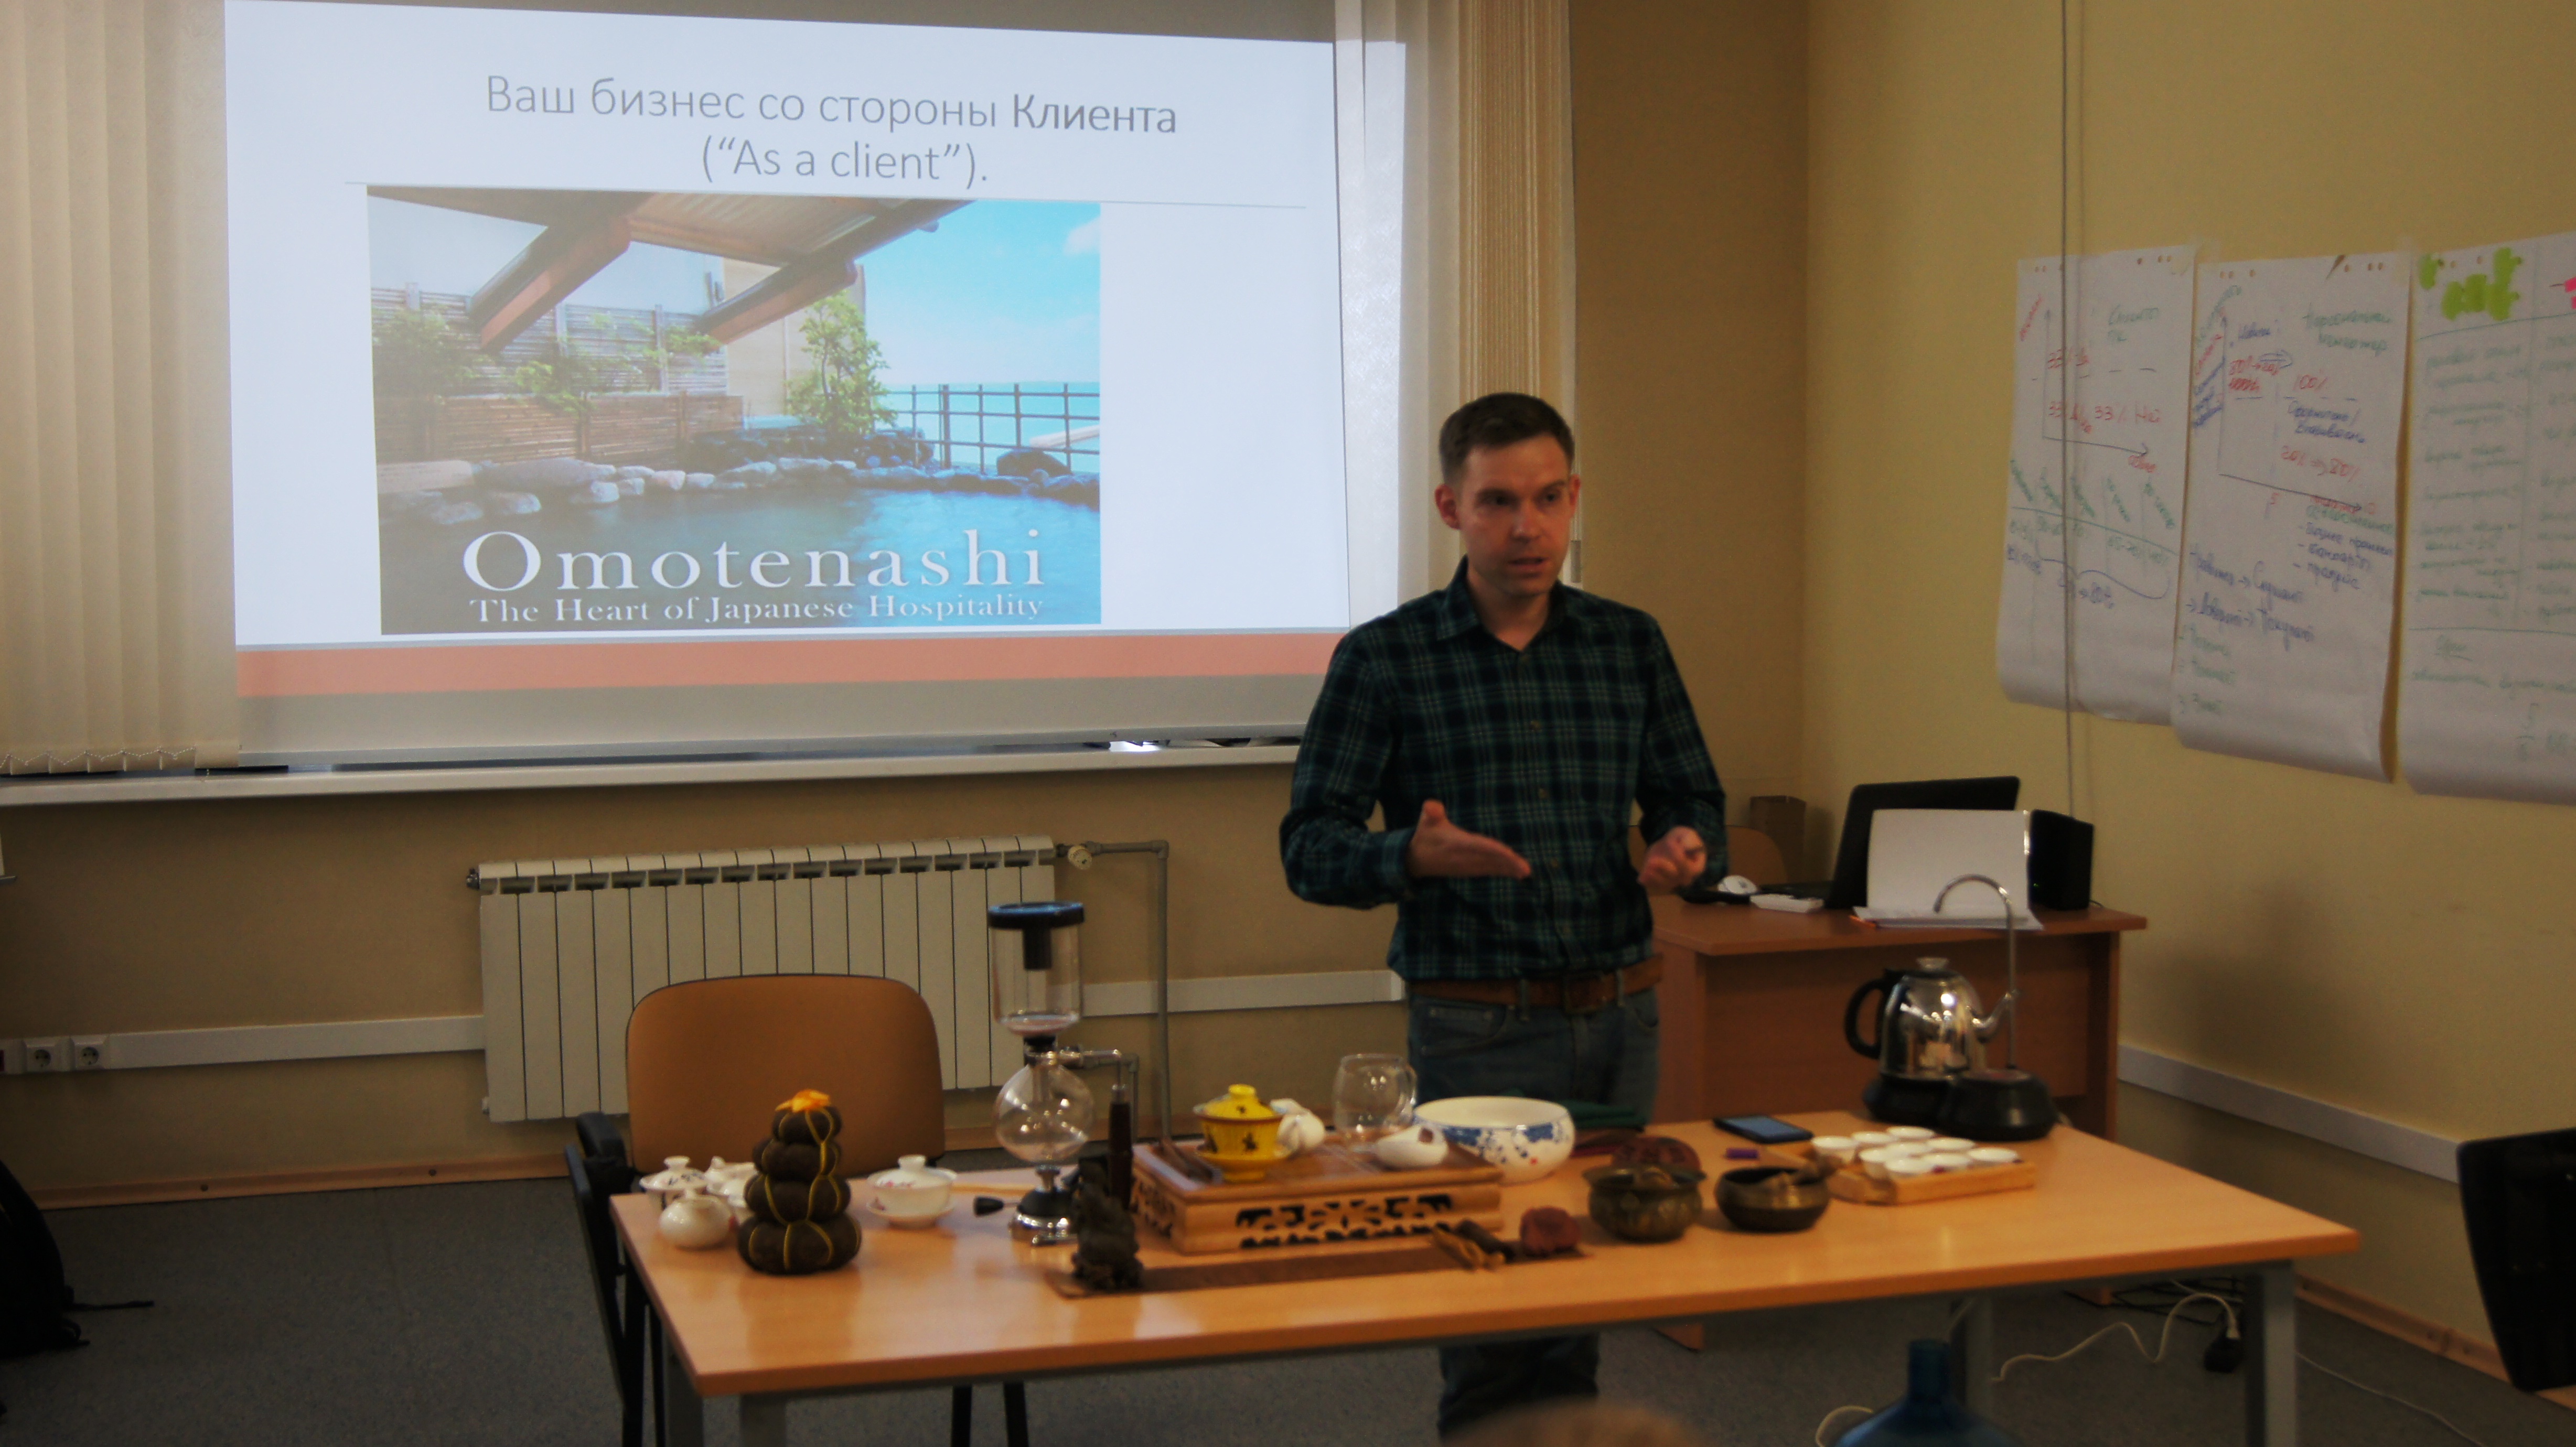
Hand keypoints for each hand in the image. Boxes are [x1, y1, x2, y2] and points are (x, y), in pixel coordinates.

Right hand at [1403, 800, 1530, 879]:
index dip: (1494, 850)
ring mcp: (1467, 866)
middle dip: (1508, 864)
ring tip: (1525, 872)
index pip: (1478, 846)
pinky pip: (1489, 871)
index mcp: (1456, 843)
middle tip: (1526, 869)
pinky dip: (1502, 872)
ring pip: (1491, 868)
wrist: (1415, 860)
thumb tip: (1431, 806)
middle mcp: (1464, 857)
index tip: (1509, 854)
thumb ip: (1430, 811)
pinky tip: (1516, 873)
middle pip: (1490, 860)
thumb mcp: (1425, 820)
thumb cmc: (1425, 835)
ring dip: (1508, 870)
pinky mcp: (1470, 871)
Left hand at [1636, 827, 1707, 894]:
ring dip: (1654, 877)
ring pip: (1663, 884)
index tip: (1670, 842)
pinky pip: (1653, 886)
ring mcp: (1671, 882)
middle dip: (1663, 868)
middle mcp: (1684, 878)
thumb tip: (1686, 847)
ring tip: (1646, 867)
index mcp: (1696, 867)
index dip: (1678, 857)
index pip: (1688, 868)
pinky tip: (1641, 877)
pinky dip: (1647, 882)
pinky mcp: (1658, 882)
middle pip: (1674, 878)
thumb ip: (1689, 840)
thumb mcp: (1687, 834)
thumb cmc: (1682, 840)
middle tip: (1652, 860)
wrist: (1669, 845)